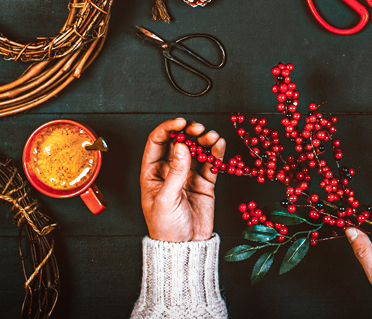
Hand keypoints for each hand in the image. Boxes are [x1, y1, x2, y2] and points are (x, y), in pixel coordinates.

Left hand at [140, 118, 225, 241]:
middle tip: (198, 129)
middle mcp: (169, 170)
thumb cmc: (166, 228)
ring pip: (196, 149)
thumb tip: (181, 145)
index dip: (168, 129)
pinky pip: (210, 163)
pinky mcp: (204, 182)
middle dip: (189, 132)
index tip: (180, 123)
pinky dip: (216, 153)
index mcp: (152, 172)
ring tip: (212, 137)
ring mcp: (187, 175)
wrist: (185, 248)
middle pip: (178, 142)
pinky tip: (219, 145)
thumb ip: (175, 172)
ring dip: (204, 140)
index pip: (157, 142)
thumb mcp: (167, 199)